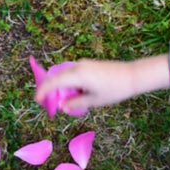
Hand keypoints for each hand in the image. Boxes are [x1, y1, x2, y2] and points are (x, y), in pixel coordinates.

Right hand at [34, 55, 169, 112]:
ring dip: (61, 87)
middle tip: (49, 103)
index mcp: (77, 75)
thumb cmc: (114, 90)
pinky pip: (73, 74)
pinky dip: (69, 83)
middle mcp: (77, 66)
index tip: (37, 100)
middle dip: (51, 90)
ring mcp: (83, 64)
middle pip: (57, 77)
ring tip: (64, 101)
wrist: (132, 76)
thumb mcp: (94, 101)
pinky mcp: (88, 65)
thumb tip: (62, 105)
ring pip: (65, 75)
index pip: (53, 82)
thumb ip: (75, 103)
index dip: (43, 91)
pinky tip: (75, 94)